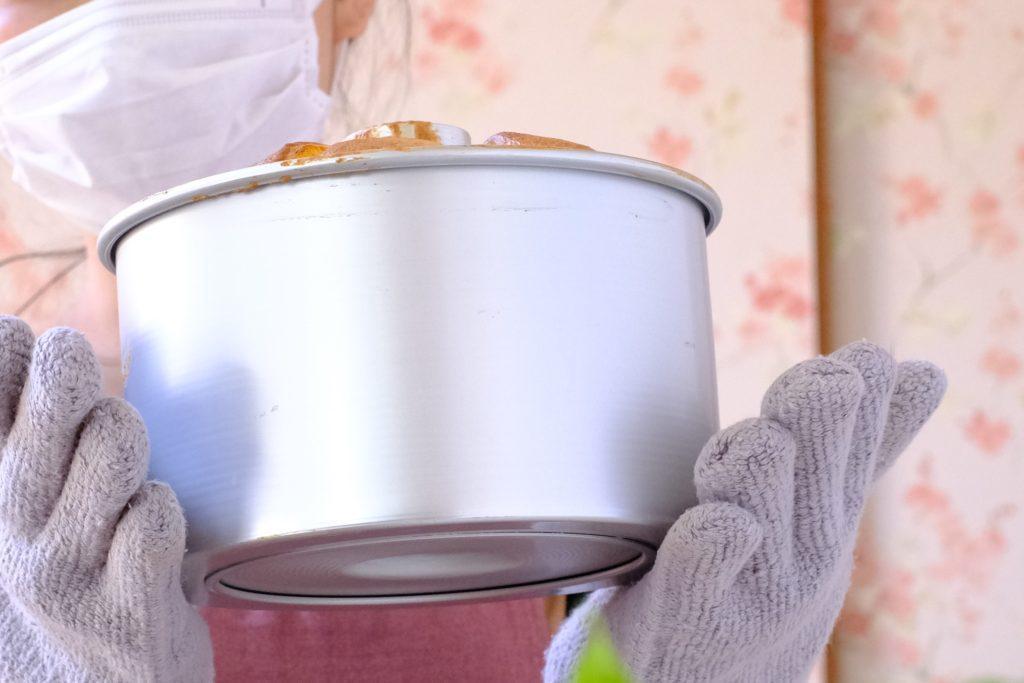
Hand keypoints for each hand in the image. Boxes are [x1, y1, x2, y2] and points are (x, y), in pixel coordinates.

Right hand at [0, 316, 212, 681]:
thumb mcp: (29, 527)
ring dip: (123, 436)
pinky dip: (160, 509)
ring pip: (109, 455)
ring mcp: (65, 578)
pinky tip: (148, 524)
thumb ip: (33, 446)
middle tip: (64, 350)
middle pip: (39, 428)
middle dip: (60, 373)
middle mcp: (13, 541)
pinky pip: (154, 522)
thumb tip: (32, 348)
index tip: (13, 332)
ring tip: (123, 453)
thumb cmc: (65, 601)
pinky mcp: (126, 614)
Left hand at [544, 342, 945, 681]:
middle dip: (818, 405)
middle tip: (821, 384)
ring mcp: (754, 583)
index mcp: (829, 520)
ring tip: (740, 449)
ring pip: (759, 478)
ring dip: (751, 448)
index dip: (872, 394)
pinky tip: (723, 522)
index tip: (871, 358)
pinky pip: (707, 553)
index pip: (863, 445)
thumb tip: (924, 369)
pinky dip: (719, 530)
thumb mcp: (820, 518)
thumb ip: (858, 447)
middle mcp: (804, 551)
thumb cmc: (763, 584)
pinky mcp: (692, 608)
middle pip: (819, 453)